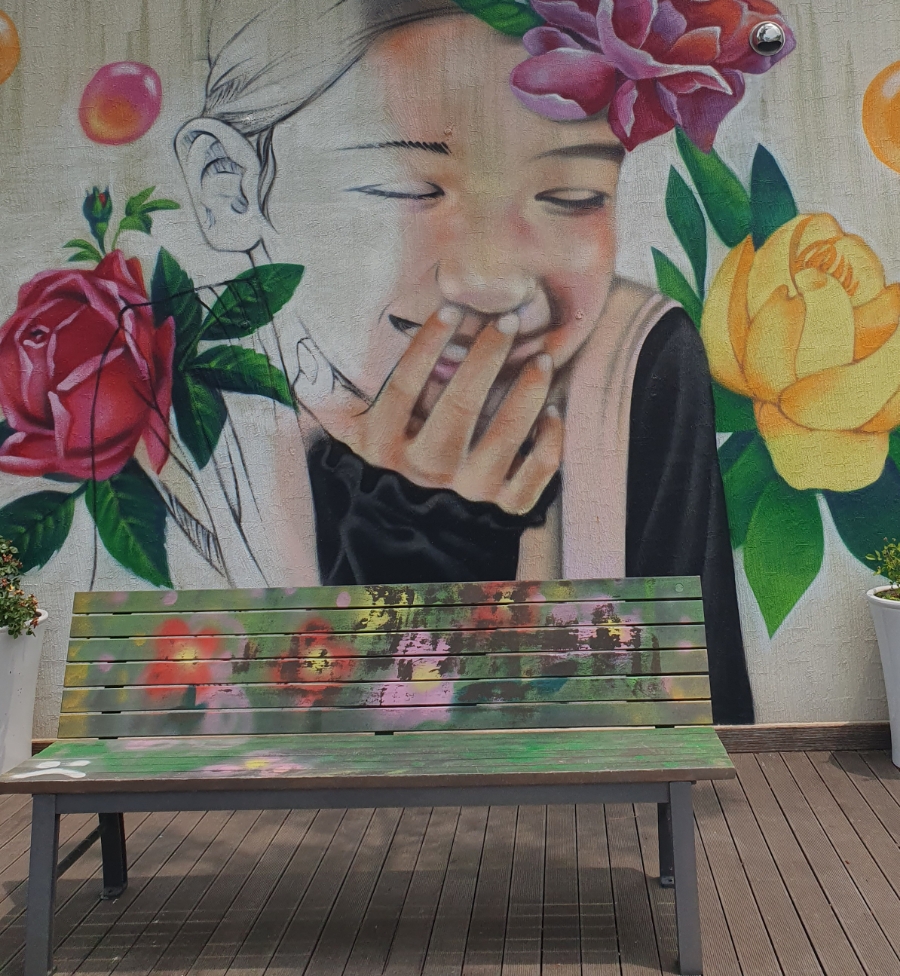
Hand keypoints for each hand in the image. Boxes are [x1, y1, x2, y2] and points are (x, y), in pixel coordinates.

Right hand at [292, 307, 562, 514]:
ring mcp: (468, 492)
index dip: (427, 344)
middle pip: (459, 406)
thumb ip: (340, 418)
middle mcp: (426, 470)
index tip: (451, 309)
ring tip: (543, 360)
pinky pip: (535, 474)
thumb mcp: (359, 450)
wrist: (415, 548)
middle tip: (508, 322)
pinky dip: (550, 444)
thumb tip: (302, 386)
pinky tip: (554, 414)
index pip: (404, 387)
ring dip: (527, 394)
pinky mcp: (504, 509)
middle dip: (486, 358)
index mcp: (386, 447)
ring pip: (504, 438)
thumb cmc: (390, 480)